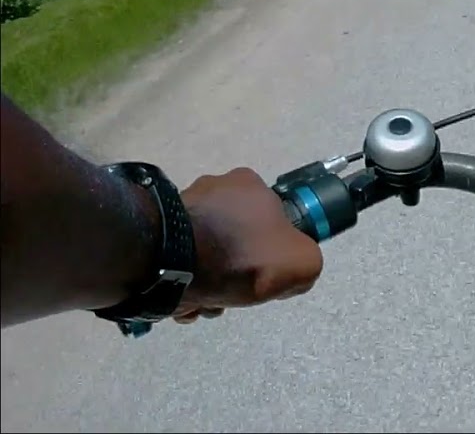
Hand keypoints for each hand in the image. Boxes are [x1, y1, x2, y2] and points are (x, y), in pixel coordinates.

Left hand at [171, 167, 323, 322]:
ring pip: (206, 252)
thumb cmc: (240, 258)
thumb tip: (288, 271)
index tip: (264, 275)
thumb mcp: (301, 262)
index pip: (272, 220)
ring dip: (209, 281)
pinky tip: (185, 299)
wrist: (168, 265)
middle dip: (236, 271)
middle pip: (236, 238)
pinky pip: (179, 259)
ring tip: (205, 302)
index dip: (272, 253)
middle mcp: (214, 187)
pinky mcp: (155, 228)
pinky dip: (185, 281)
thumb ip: (306, 262)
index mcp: (250, 184)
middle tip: (233, 293)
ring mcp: (181, 206)